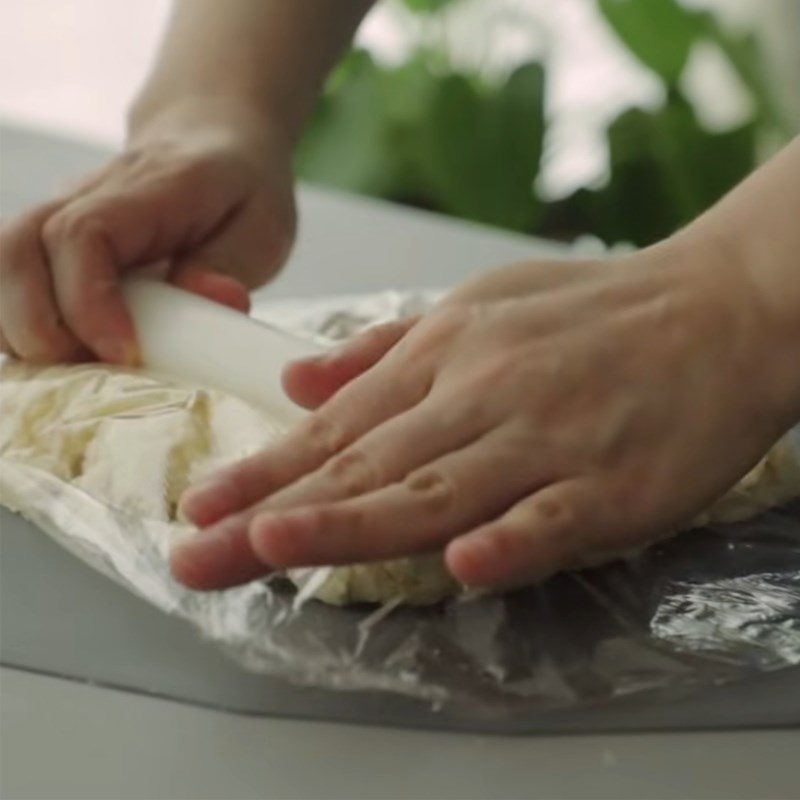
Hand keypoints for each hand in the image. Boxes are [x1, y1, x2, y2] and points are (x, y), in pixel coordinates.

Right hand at [0, 98, 295, 363]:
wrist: (212, 141)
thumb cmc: (240, 189)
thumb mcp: (262, 225)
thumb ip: (230, 264)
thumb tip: (207, 298)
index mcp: (145, 190)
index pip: (83, 235)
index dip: (89, 301)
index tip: (124, 353)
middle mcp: (85, 196)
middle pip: (18, 250)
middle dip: (41, 327)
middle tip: (96, 370)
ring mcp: (61, 215)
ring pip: (4, 265)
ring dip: (22, 329)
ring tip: (78, 368)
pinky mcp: (55, 243)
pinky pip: (13, 280)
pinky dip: (23, 325)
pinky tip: (66, 357)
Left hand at [172, 236, 796, 590]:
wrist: (718, 306)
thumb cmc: (594, 312)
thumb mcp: (478, 306)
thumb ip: (387, 349)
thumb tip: (302, 379)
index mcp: (449, 354)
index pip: (342, 426)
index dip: (268, 468)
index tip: (204, 504)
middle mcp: (486, 394)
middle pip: (369, 464)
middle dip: (277, 510)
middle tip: (200, 550)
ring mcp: (549, 438)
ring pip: (441, 489)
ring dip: (355, 521)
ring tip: (273, 544)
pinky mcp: (614, 480)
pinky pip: (555, 516)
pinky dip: (511, 540)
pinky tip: (465, 565)